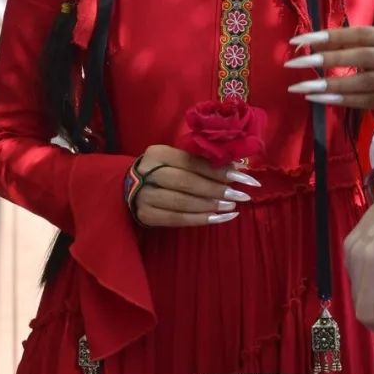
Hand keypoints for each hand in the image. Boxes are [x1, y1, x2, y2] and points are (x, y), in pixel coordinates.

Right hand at [129, 145, 259, 228]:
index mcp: (158, 153)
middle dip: (217, 190)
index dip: (218, 170)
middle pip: (187, 182)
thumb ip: (203, 161)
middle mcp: (148, 173)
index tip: (243, 176)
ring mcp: (144, 196)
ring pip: (183, 202)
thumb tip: (239, 166)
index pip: (192, 162)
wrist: (130, 187)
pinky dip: (200, 220)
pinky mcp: (146, 215)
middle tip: (240, 195)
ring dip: (210, 206)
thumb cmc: (163, 170)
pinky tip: (219, 218)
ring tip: (231, 207)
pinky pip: (177, 219)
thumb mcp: (177, 159)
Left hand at [285, 26, 373, 110]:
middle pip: (363, 56)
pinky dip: (341, 100)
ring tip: (300, 87)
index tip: (298, 41)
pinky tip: (318, 99)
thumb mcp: (373, 47)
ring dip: (331, 84)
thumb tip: (311, 45)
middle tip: (295, 63)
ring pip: (364, 81)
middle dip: (328, 59)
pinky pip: (366, 101)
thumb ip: (347, 45)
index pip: (359, 34)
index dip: (330, 36)